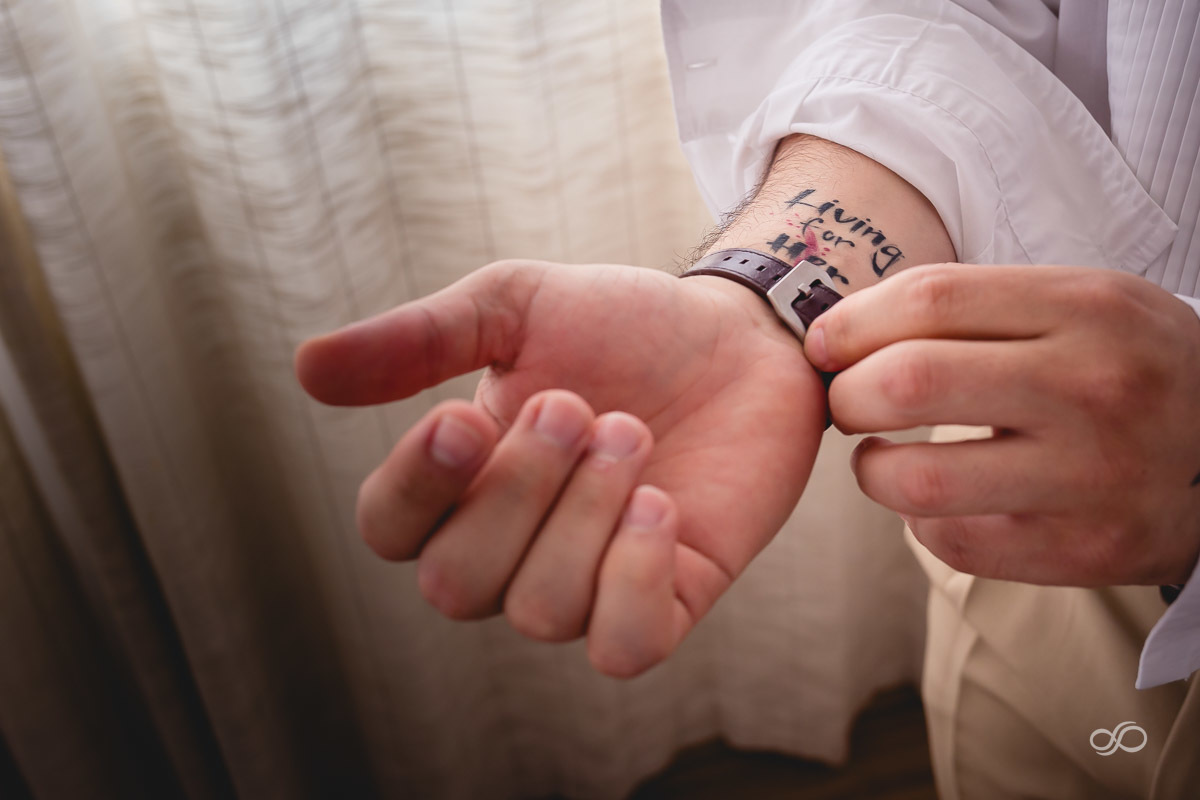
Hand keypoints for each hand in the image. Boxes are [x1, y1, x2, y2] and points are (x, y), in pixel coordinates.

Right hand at [295, 260, 824, 675]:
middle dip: (517, 491)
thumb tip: (305, 367)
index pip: (389, 531)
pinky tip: (661, 505)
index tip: (466, 417)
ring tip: (631, 434)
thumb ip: (419, 339)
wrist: (738, 334)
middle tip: (576, 406)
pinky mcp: (669, 600)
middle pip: (456, 586)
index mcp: (463, 482)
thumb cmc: (620, 323)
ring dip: (585, 513)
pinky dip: (632, 580)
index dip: (414, 488)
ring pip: (539, 611)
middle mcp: (514, 548)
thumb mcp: (514, 308)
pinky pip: (623, 648)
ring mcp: (590, 581)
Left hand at [805, 263, 1199, 586]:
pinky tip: (939, 500)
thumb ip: (971, 309)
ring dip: (871, 470)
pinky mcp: (1083, 549)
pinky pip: (951, 541)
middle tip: (848, 403)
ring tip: (881, 456)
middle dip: (847, 395)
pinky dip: (922, 521)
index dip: (852, 323)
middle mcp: (1092, 388)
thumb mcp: (1077, 304)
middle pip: (907, 382)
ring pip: (916, 480)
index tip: (825, 345)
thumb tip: (837, 336)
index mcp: (1086, 308)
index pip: (931, 299)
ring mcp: (1090, 476)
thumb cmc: (1126, 366)